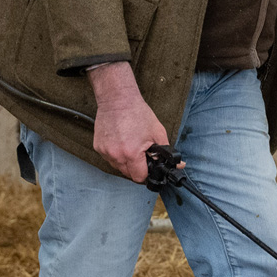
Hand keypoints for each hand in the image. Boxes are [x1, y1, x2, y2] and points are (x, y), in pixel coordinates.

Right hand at [88, 61, 170, 182]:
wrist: (117, 99)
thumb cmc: (137, 113)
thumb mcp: (158, 132)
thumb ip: (166, 152)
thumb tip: (178, 165)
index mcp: (131, 153)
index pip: (139, 178)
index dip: (147, 173)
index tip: (149, 166)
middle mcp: (115, 155)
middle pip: (128, 174)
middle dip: (136, 167)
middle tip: (141, 152)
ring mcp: (105, 152)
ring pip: (118, 167)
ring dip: (125, 161)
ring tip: (130, 144)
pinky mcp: (98, 147)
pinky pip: (110, 158)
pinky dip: (116, 154)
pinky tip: (121, 141)